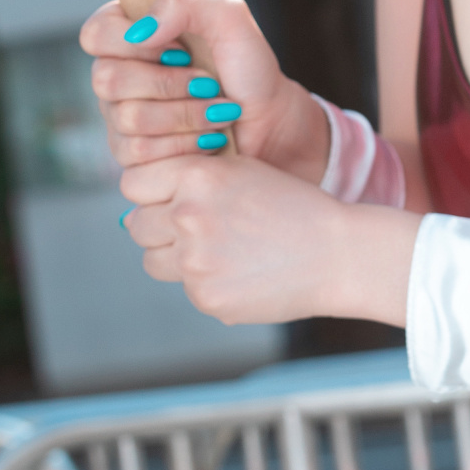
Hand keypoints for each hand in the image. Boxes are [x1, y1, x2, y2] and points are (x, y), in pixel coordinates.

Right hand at [80, 0, 329, 179]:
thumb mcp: (228, 16)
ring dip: (185, 114)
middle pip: (107, 81)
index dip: (131, 43)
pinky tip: (209, 137)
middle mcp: (117, 77)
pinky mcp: (135, 158)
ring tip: (217, 109)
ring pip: (128, 119)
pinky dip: (186, 143)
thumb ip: (184, 2)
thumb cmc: (247, 68)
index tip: (179, 47)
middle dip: (169, 83)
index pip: (95, 34)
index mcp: (130, 35)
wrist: (270, 121)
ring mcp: (121, 120)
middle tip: (207, 82)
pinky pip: (141, 154)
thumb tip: (141, 30)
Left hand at [119, 149, 414, 326]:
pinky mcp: (207, 297)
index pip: (133, 184)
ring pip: (153, 260)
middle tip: (200, 228)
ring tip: (220, 251)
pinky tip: (243, 273)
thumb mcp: (243, 172)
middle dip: (160, 227)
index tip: (168, 198)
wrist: (338, 253)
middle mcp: (188, 215)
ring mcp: (195, 261)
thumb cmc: (293, 207)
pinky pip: (186, 289)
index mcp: (197, 176)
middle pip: (136, 224)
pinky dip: (208, 283)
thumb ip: (190, 179)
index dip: (150, 192)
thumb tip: (131, 210)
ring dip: (174, 257)